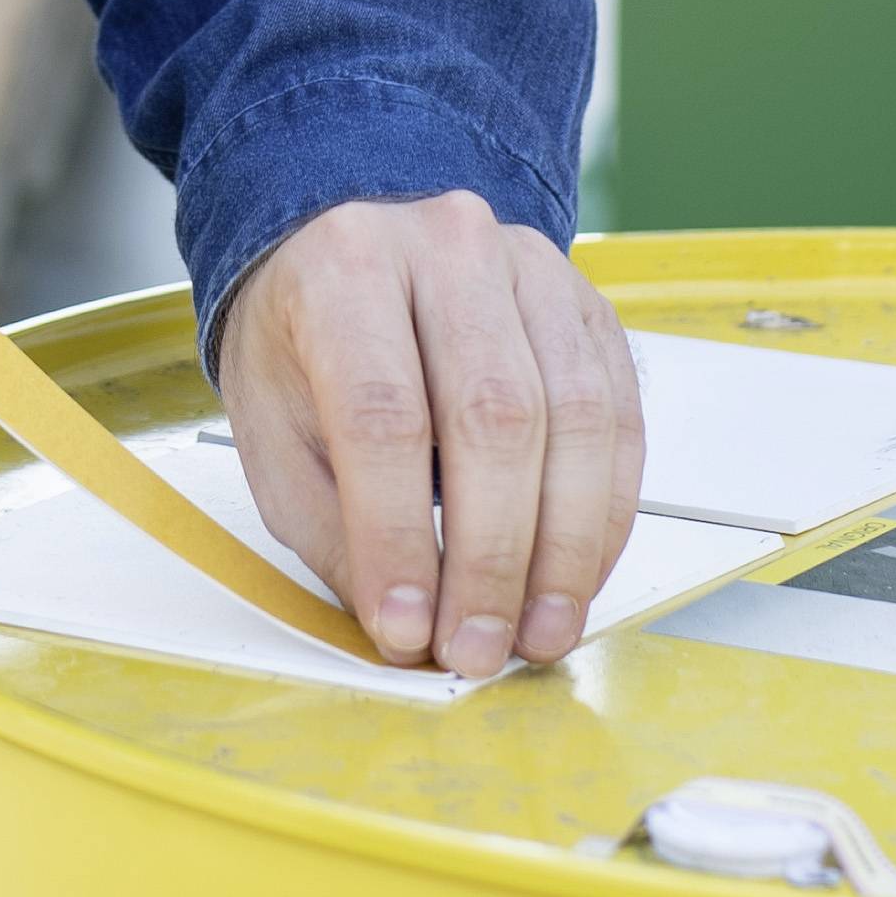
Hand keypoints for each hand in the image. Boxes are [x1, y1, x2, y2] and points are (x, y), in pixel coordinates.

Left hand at [212, 192, 642, 676]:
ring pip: (575, 416)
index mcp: (345, 270)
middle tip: (478, 648)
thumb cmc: (307, 351)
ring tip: (539, 631)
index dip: (399, 534)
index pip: (384, 413)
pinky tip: (576, 576)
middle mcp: (446, 248)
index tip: (406, 627)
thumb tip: (407, 628)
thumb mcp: (276, 437)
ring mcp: (530, 268)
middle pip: (492, 415)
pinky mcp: (587, 305)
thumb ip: (335, 530)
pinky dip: (604, 513)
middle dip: (492, 556)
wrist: (349, 255)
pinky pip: (619, 418)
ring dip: (565, 547)